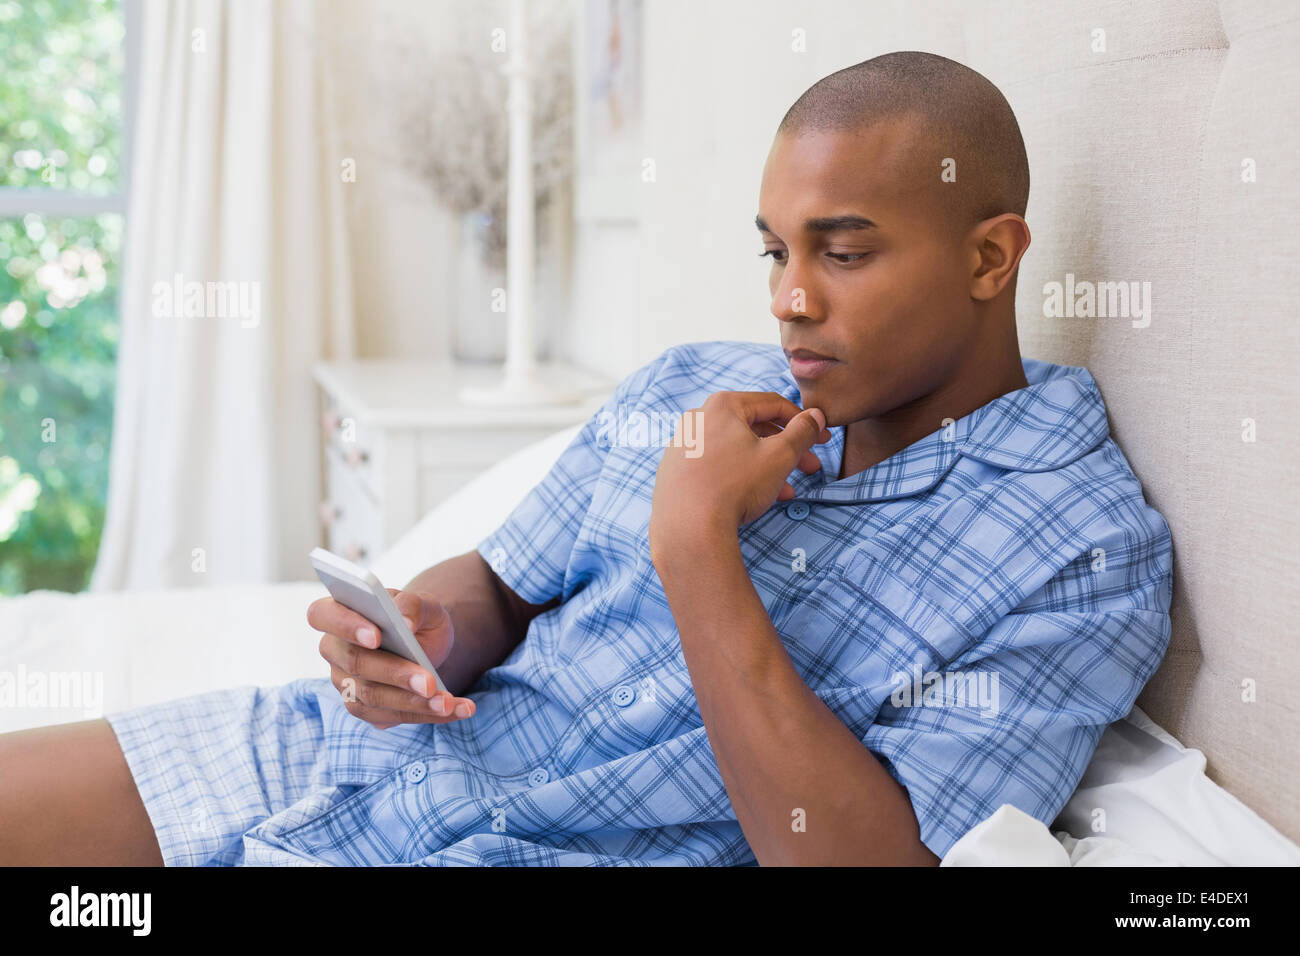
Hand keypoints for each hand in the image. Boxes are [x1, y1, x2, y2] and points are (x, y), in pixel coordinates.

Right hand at [308, 588, 477, 729]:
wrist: (427, 642)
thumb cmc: (417, 617)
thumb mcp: (424, 604)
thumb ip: (412, 605)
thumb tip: (404, 623)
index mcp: (338, 612)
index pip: (322, 615)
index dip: (345, 625)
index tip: (375, 636)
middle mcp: (335, 650)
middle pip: (355, 664)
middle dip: (395, 674)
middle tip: (429, 681)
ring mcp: (345, 683)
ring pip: (372, 698)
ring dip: (414, 703)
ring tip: (448, 702)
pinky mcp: (365, 709)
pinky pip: (392, 716)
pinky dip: (427, 715)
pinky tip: (458, 709)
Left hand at [649, 391, 829, 547]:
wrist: (688, 528)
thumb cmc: (735, 486)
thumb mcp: (780, 456)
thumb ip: (802, 432)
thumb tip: (815, 416)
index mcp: (722, 406)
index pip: (773, 404)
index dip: (804, 421)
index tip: (821, 438)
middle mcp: (697, 420)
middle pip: (753, 428)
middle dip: (787, 449)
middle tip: (811, 467)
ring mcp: (683, 447)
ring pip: (736, 451)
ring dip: (767, 467)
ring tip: (789, 490)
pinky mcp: (676, 473)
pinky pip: (716, 467)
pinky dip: (741, 477)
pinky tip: (760, 498)